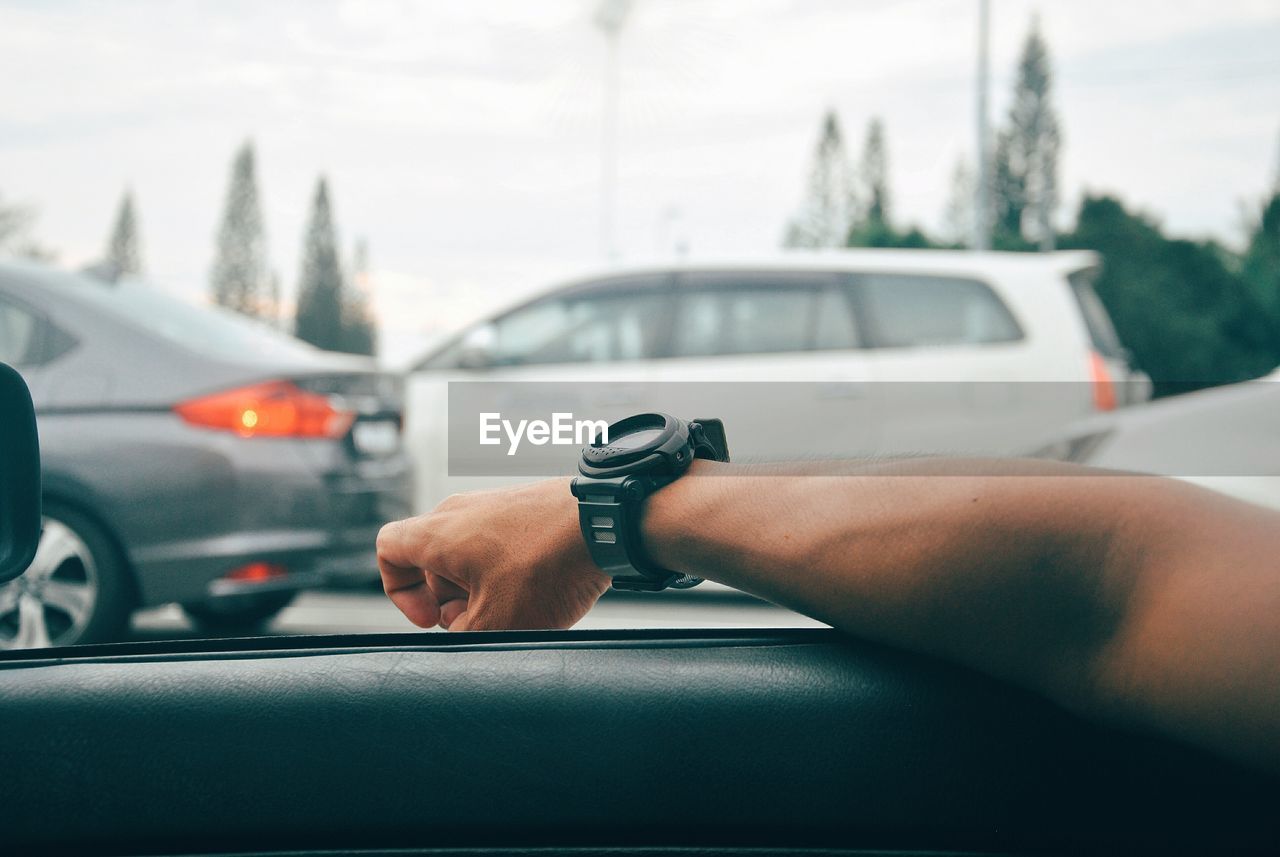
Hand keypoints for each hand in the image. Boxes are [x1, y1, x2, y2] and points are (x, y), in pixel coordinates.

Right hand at [376, 478, 610, 630]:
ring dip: (483, 589)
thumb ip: (464, 635)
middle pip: (433, 561)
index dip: (399, 591)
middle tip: (483, 619)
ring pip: (470, 556)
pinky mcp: (525, 511)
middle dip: (452, 600)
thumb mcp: (498, 621)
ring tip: (519, 609)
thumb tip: (461, 633)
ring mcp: (495, 507)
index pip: (388, 549)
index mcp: (439, 533)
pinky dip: (510, 573)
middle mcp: (461, 512)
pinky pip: (501, 547)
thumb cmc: (547, 564)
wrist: (605, 522)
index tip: (432, 616)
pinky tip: (542, 592)